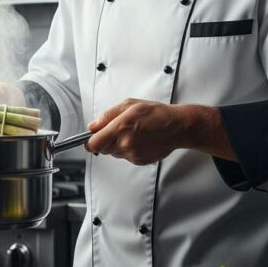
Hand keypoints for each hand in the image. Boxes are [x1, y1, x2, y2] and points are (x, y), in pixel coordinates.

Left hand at [86, 99, 228, 164]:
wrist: (177, 127)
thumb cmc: (156, 114)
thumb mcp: (129, 105)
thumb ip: (107, 115)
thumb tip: (93, 126)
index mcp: (120, 128)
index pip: (93, 144)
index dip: (90, 142)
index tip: (91, 139)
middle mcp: (125, 144)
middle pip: (103, 150)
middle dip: (106, 141)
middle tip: (118, 130)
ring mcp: (133, 155)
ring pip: (114, 153)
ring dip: (118, 145)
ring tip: (133, 133)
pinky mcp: (139, 161)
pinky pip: (126, 157)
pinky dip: (129, 150)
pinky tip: (140, 140)